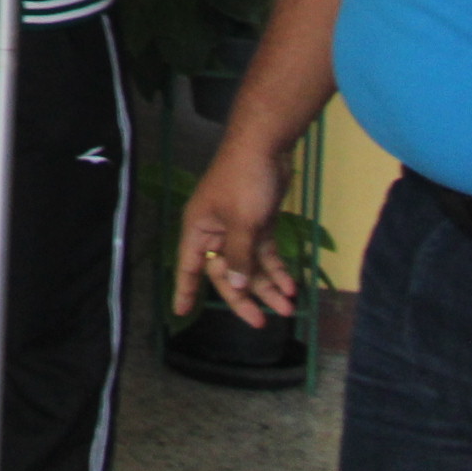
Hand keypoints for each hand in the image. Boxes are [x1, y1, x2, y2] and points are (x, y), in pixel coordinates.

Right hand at [173, 138, 297, 326]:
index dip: (185, 290)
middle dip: (245, 297)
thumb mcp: (242, 223)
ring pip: (250, 265)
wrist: (264, 148)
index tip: (180, 313)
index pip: (189, 266)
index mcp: (200, 229)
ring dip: (268, 286)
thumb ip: (240, 256)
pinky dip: (277, 269)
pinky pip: (265, 253)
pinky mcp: (258, 224)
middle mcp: (216, 232)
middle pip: (226, 272)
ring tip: (288, 308)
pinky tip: (291, 285)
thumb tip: (237, 286)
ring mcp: (238, 228)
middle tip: (262, 322)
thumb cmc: (244, 182)